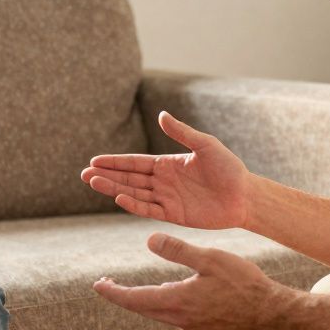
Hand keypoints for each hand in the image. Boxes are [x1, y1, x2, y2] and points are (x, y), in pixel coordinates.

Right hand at [81, 111, 249, 228]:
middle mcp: (163, 181)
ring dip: (113, 189)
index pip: (134, 163)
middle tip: (84, 174)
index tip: (94, 161)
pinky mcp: (174, 215)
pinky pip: (149, 209)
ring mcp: (166, 198)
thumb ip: (181, 132)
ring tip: (93, 183)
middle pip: (128, 178)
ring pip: (133, 193)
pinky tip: (119, 198)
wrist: (245, 195)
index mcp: (167, 164)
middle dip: (106, 176)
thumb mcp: (205, 145)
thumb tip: (160, 115)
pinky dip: (134, 205)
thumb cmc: (228, 168)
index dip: (114, 162)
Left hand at [93, 233, 284, 329]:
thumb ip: (178, 250)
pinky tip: (176, 294)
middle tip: (108, 285)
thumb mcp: (210, 258)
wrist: (273, 314)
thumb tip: (149, 239)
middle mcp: (180, 319)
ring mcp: (193, 327)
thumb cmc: (244, 284)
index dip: (113, 292)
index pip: (133, 299)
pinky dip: (168, 305)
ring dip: (146, 301)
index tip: (97, 285)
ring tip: (138, 289)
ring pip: (160, 314)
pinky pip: (178, 317)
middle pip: (142, 308)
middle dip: (123, 297)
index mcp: (177, 301)